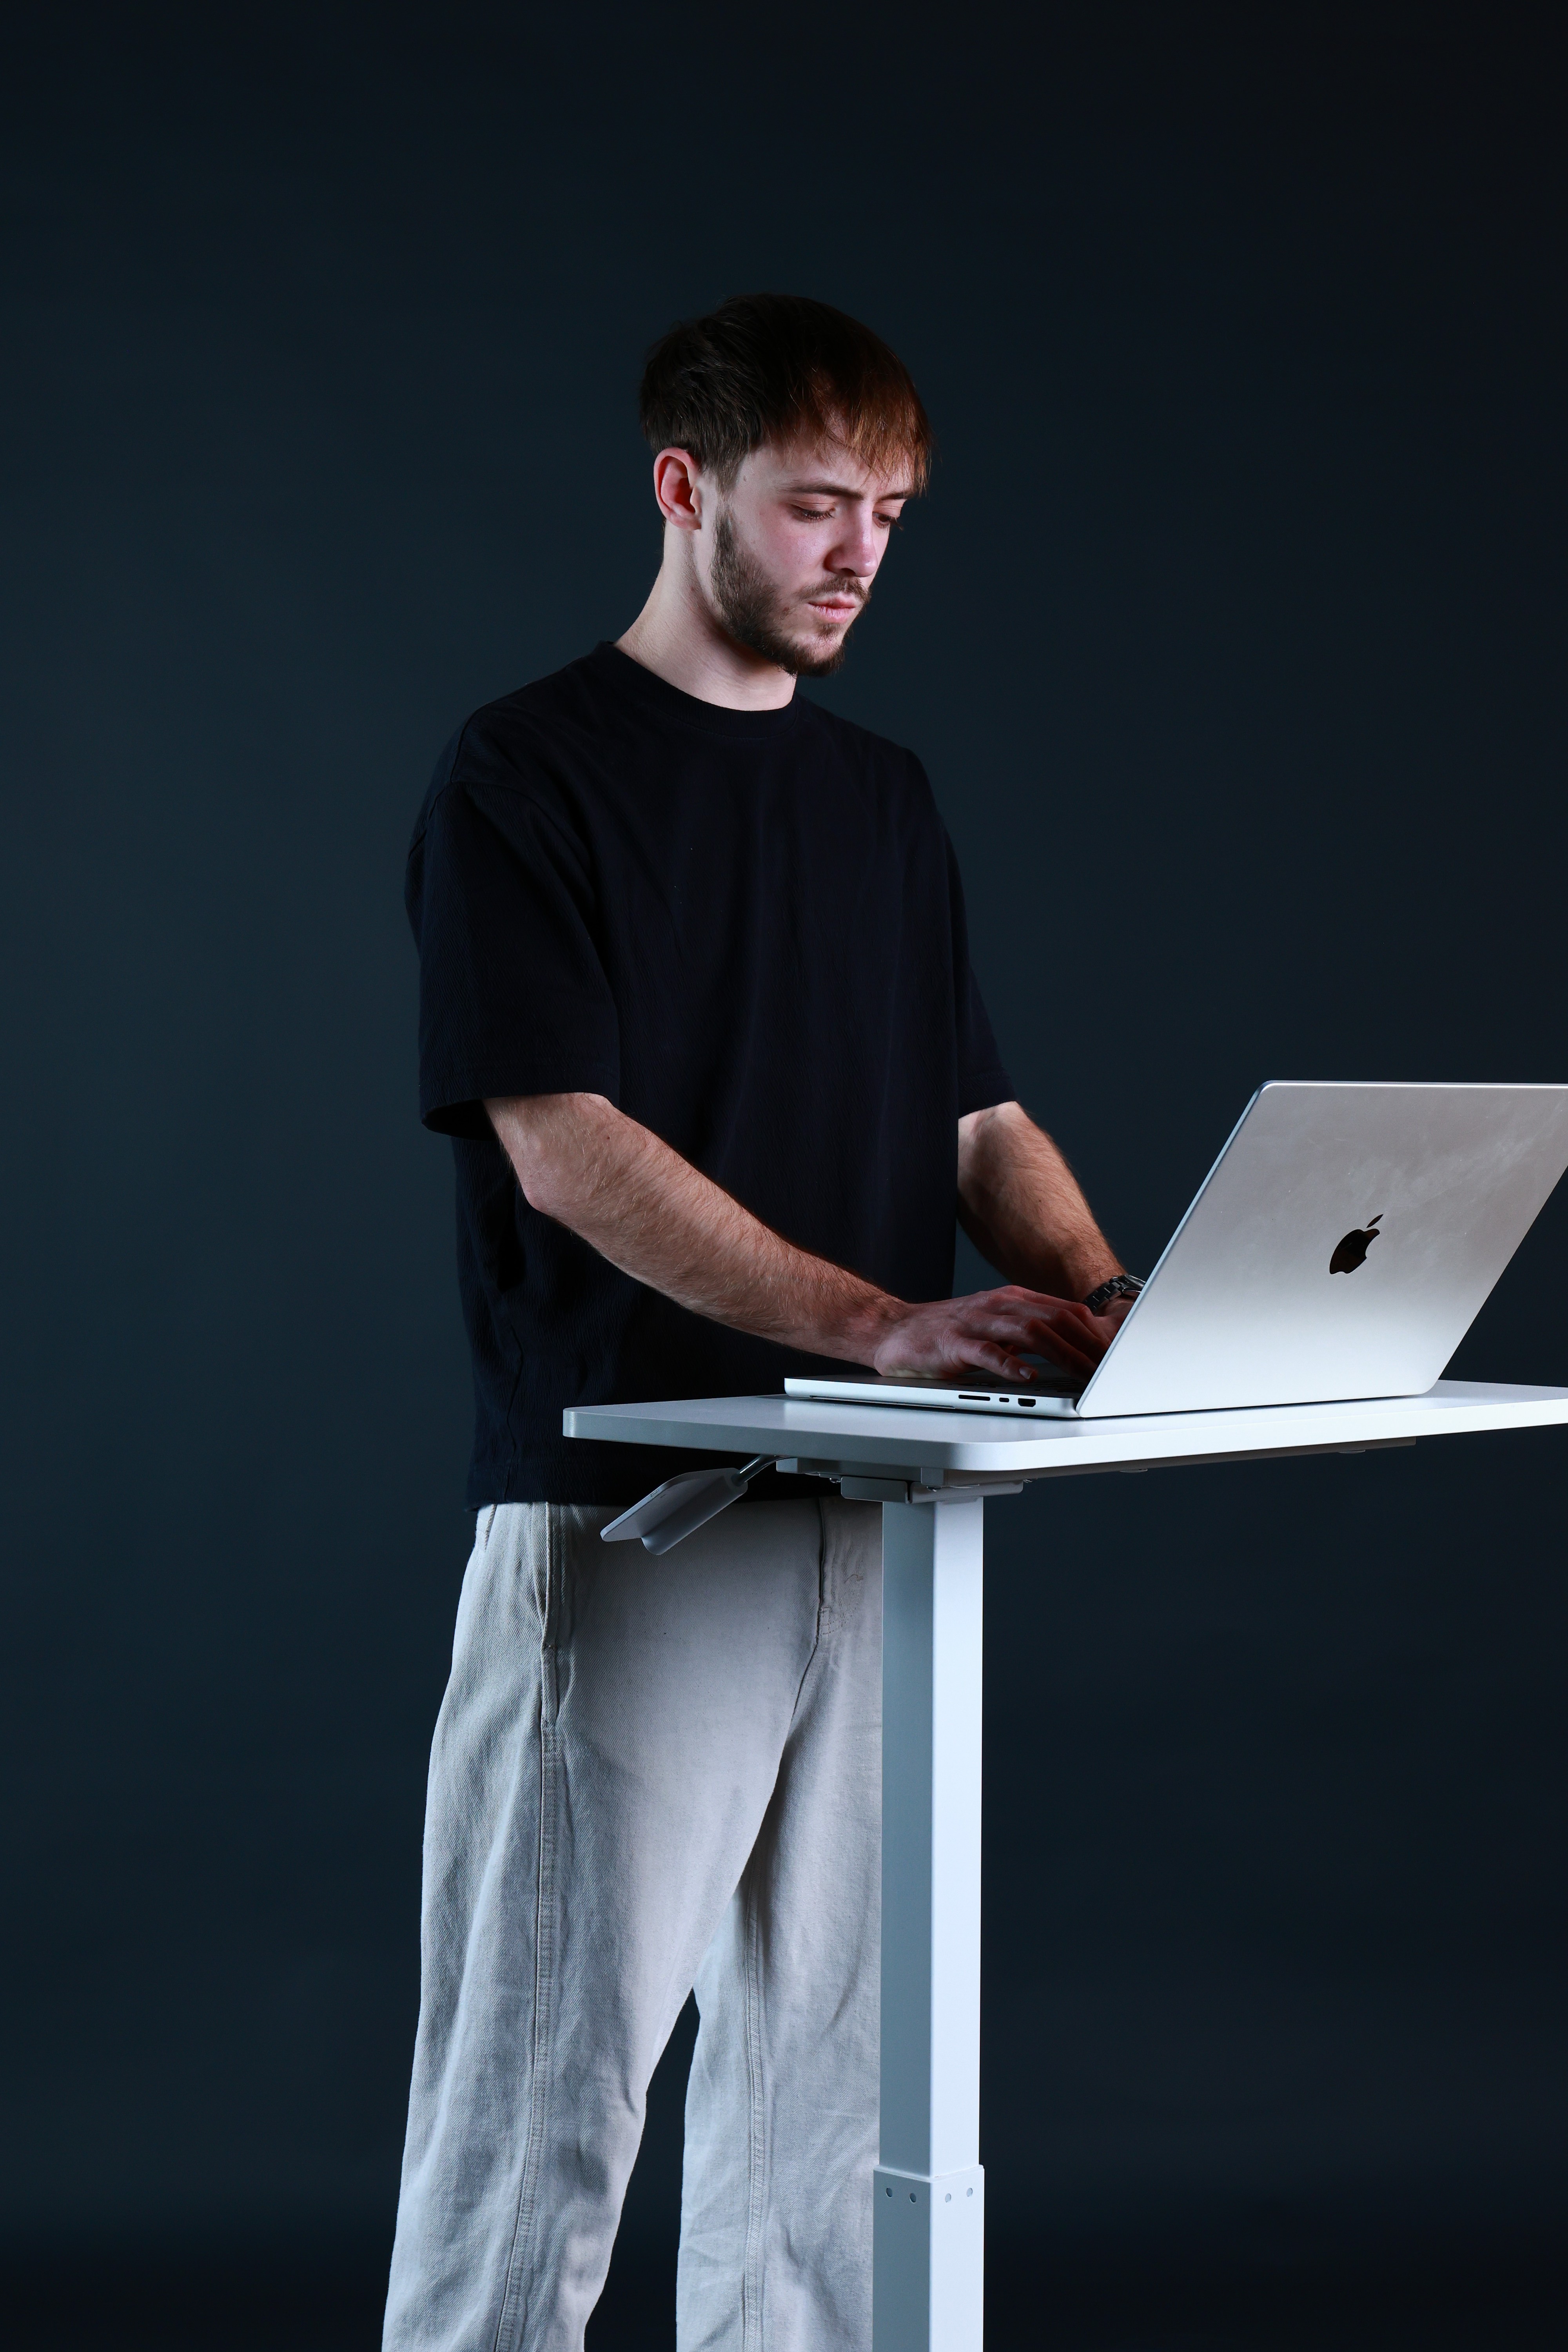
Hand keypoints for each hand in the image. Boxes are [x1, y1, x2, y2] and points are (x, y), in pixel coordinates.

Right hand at [866, 1284, 1123, 1383]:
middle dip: (1088, 1346)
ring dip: (1062, 1353)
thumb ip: (1029, 1333)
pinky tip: (1029, 1376)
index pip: (1066, 1311)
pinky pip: (987, 1352)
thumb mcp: (995, 1326)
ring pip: (1029, 1331)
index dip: (1096, 1334)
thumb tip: (1074, 1350)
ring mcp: (976, 1322)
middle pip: (1056, 1319)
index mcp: (1013, 1300)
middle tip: (1111, 1371)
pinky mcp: (954, 1343)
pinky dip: (1011, 1364)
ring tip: (1084, 1374)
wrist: (893, 1329)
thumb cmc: (947, 1332)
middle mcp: (999, 1305)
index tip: (1118, 1357)